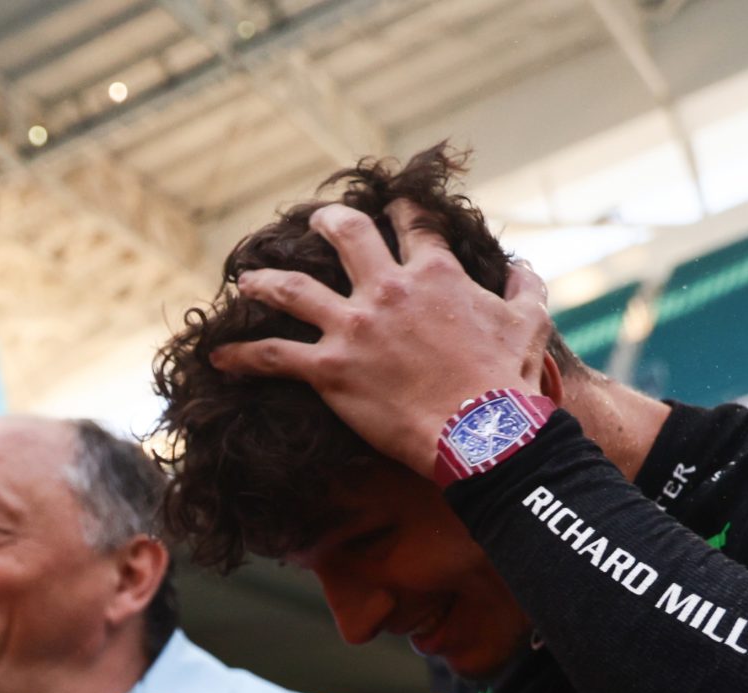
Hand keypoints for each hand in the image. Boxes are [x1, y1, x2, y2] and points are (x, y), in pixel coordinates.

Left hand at [208, 200, 553, 471]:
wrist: (483, 432)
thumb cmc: (509, 381)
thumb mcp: (530, 322)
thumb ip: (523, 285)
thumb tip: (521, 264)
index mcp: (435, 274)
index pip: (413, 224)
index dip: (402, 209)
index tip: (392, 204)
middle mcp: (388, 289)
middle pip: (346, 235)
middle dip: (326, 222)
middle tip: (314, 222)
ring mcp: (355, 327)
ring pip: (293, 289)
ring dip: (263, 281)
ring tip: (244, 280)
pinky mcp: (330, 369)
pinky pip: (272, 356)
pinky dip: (241, 356)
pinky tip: (217, 358)